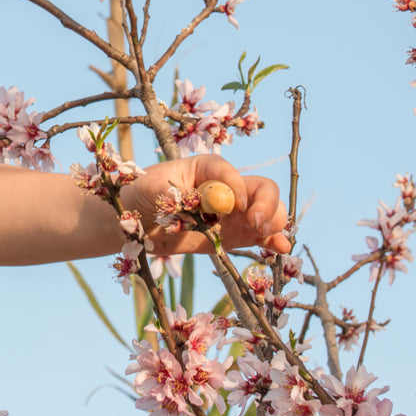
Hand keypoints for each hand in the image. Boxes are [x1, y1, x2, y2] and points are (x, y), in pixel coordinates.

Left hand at [119, 154, 290, 255]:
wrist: (135, 223)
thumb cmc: (142, 194)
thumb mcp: (153, 188)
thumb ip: (181, 193)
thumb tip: (214, 201)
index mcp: (209, 168)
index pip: (233, 174)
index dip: (239, 189)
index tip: (234, 207)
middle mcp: (229, 188)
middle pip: (263, 189)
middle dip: (266, 205)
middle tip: (254, 223)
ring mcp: (235, 213)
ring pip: (269, 212)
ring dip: (274, 222)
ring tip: (263, 236)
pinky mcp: (235, 235)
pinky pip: (261, 236)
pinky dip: (275, 240)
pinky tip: (280, 247)